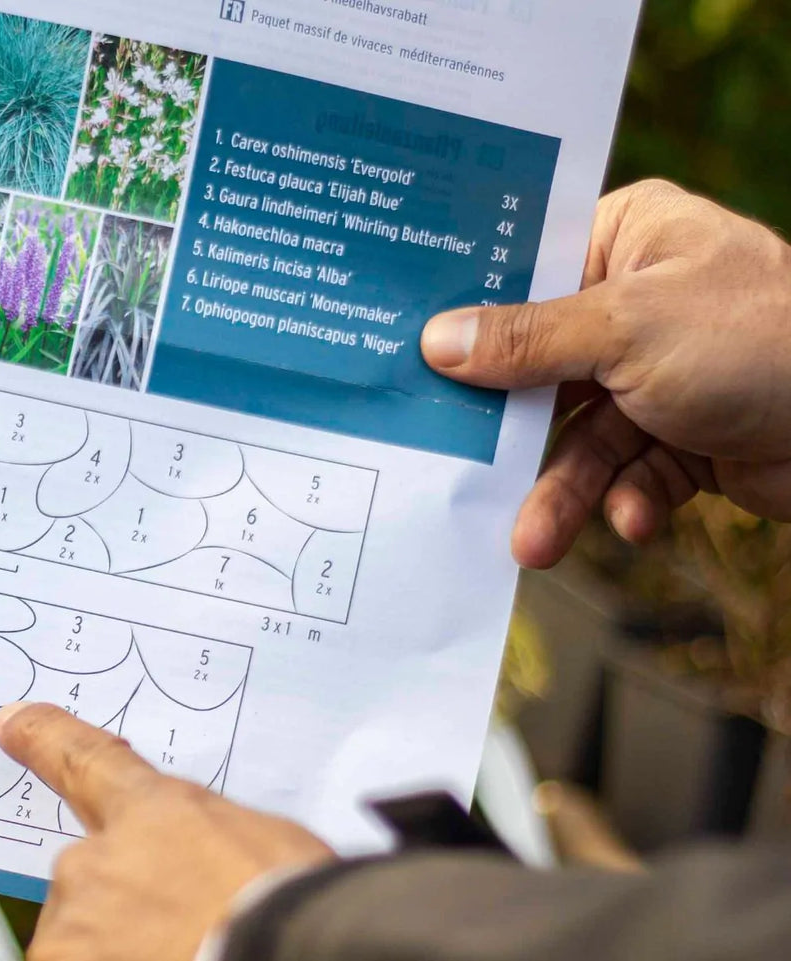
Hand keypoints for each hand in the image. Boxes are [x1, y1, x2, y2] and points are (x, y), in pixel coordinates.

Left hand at [0, 702, 334, 960]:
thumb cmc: (287, 908)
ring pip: (80, 930)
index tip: (14, 722)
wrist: (291, 956)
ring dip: (119, 944)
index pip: (85, 761)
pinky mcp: (60, 960)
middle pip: (91, 873)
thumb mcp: (268, 848)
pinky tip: (169, 959)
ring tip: (186, 949)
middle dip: (127, 899)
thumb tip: (200, 857)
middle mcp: (98, 860)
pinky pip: (73, 958)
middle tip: (189, 924)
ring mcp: (74, 919)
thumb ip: (206, 841)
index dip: (45, 739)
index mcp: (153, 812)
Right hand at [421, 179, 790, 568]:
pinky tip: (635, 520)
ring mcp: (661, 373)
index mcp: (627, 239)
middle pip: (539, 366)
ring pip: (581, 436)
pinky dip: (628, 501)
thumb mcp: (626, 330)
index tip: (401, 346)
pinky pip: (630, 472)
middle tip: (451, 465)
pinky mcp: (686, 436)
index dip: (465, 311)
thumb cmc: (758, 341)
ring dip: (563, 490)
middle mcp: (638, 302)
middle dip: (509, 431)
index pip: (523, 269)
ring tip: (532, 544)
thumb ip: (526, 339)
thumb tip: (433, 341)